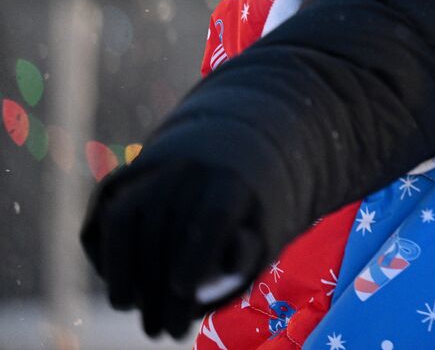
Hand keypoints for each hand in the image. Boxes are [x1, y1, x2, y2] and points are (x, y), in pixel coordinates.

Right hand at [80, 156, 267, 338]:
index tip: (184, 288)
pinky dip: (114, 265)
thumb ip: (248, 250)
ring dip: (137, 287)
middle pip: (172, 234)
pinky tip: (124, 299)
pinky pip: (115, 225)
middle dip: (166, 292)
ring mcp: (157, 176)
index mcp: (231, 181)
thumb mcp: (258, 231)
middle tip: (167, 334)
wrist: (219, 163)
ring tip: (149, 326)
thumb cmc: (241, 215)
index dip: (196, 252)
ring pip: (138, 231)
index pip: (213, 214)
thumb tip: (228, 262)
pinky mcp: (129, 187)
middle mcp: (191, 171)